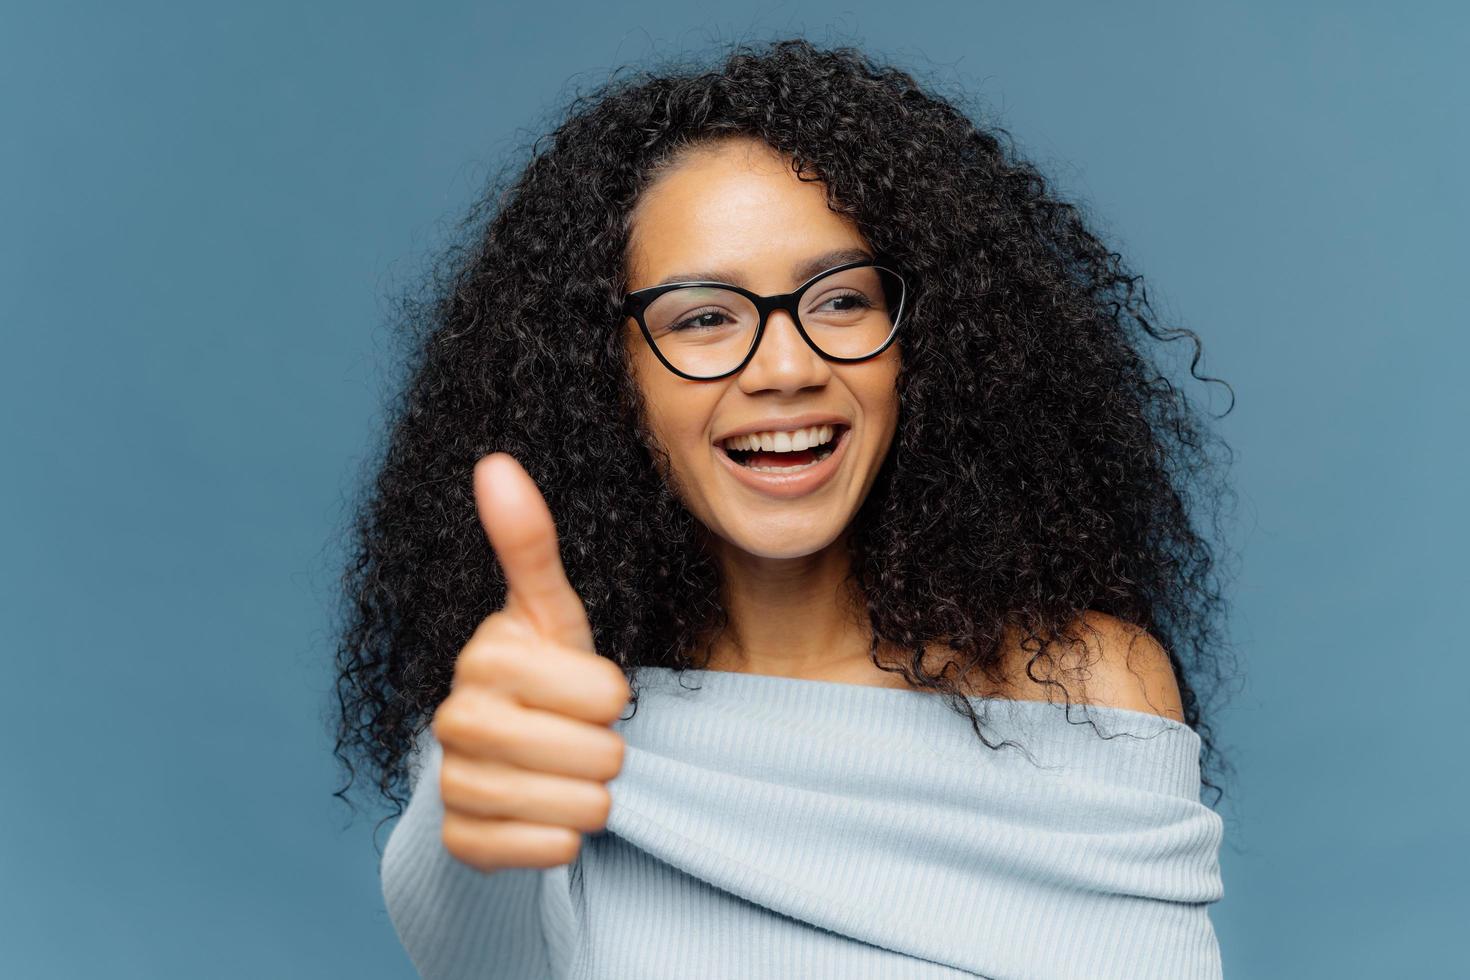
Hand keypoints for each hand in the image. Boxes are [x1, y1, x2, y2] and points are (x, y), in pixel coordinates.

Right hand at [431, 453, 631, 872]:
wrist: (506, 763)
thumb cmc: (544, 678)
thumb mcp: (550, 612)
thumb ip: (528, 544)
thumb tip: (493, 461)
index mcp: (486, 655)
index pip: (606, 691)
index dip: (612, 695)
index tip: (585, 690)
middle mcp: (456, 718)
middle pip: (596, 753)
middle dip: (608, 751)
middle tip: (582, 739)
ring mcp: (452, 782)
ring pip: (579, 807)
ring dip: (591, 798)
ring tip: (567, 775)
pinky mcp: (459, 840)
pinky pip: (548, 851)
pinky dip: (563, 841)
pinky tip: (546, 817)